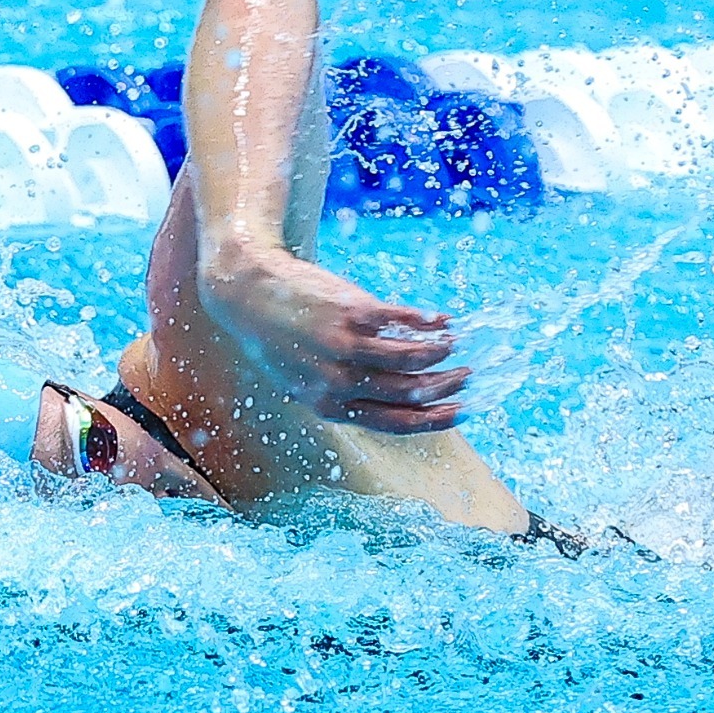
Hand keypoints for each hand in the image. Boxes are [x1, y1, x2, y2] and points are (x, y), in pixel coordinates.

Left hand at [199, 248, 466, 433]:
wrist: (246, 292)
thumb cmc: (275, 338)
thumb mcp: (300, 379)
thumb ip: (339, 394)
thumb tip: (379, 400)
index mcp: (329, 405)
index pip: (395, 420)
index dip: (434, 418)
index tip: (461, 411)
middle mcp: (339, 381)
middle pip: (409, 392)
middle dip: (446, 387)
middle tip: (468, 377)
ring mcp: (346, 345)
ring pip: (411, 360)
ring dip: (442, 355)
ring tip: (456, 346)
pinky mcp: (352, 311)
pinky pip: (403, 322)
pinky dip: (429, 324)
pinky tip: (442, 321)